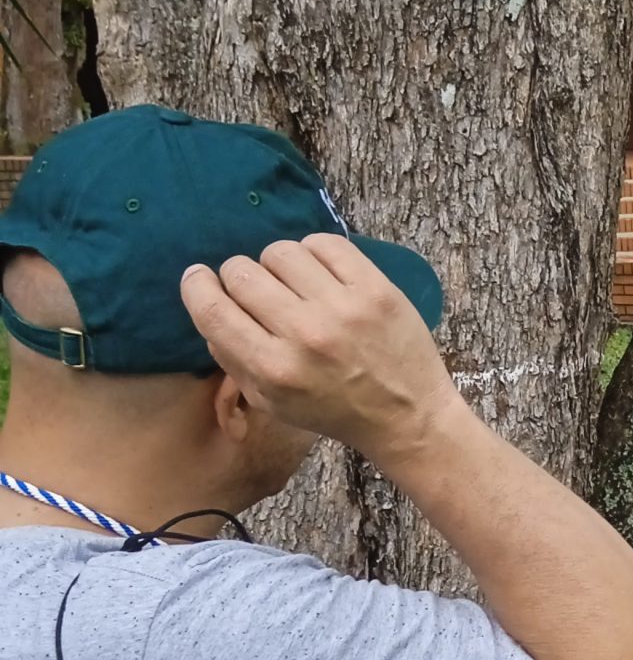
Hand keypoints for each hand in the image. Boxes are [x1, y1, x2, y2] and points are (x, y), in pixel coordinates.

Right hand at [180, 234, 461, 467]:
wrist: (408, 415)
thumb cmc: (333, 410)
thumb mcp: (271, 402)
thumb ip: (232, 357)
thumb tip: (207, 303)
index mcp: (273, 370)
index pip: (213, 309)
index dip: (197, 286)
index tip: (199, 279)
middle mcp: (305, 335)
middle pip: (242, 272)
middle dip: (239, 277)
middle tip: (258, 292)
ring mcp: (343, 308)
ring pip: (280, 251)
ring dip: (277, 264)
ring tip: (292, 283)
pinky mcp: (376, 288)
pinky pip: (325, 243)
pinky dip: (314, 252)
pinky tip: (320, 273)